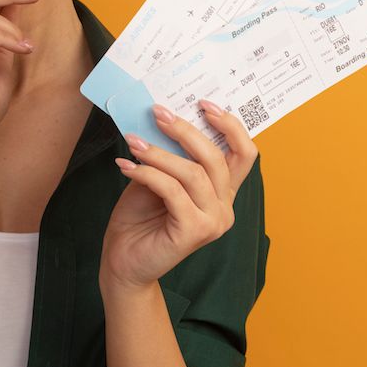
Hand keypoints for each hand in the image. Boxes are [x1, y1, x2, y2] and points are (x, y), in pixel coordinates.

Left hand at [100, 100, 259, 291]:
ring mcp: (213, 221)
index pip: (243, 153)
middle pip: (216, 157)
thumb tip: (164, 118)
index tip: (203, 104)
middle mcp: (225, 207)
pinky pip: (172, 190)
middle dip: (185, 130)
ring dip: (159, 152)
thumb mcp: (157, 178)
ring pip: (193, 172)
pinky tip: (126, 165)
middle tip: (157, 113)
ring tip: (133, 142)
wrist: (123, 262)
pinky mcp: (194, 231)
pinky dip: (147, 173)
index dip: (230, 126)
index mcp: (222, 192)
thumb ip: (170, 155)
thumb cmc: (139, 219)